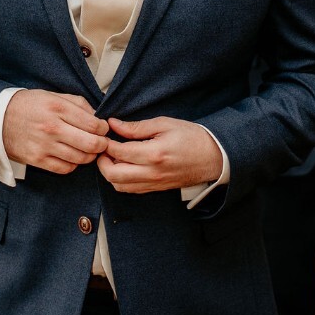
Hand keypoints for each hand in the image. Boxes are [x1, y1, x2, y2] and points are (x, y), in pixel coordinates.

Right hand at [3, 89, 109, 174]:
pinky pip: (64, 168)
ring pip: (80, 158)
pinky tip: (73, 157)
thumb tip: (98, 116)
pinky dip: (73, 165)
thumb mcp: (53, 95)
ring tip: (89, 150)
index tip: (103, 128)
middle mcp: (52, 128)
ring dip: (90, 156)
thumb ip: (78, 104)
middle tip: (102, 142)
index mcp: (58, 108)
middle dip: (102, 145)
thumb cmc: (29, 105)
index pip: (93, 124)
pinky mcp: (37, 160)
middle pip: (91, 144)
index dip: (104, 128)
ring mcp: (44, 146)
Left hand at [97, 117, 222, 193]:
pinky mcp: (156, 189)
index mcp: (154, 154)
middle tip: (102, 148)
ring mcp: (154, 184)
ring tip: (112, 157)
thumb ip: (137, 127)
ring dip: (110, 172)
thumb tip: (114, 124)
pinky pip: (130, 189)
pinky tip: (123, 166)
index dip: (106, 143)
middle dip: (102, 161)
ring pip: (119, 185)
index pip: (119, 152)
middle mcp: (152, 173)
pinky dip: (120, 180)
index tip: (103, 135)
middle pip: (113, 175)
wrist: (213, 157)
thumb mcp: (164, 124)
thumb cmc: (191, 137)